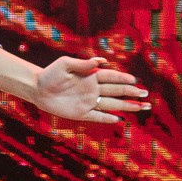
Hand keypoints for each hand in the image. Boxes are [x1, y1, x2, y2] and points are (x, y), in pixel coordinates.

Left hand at [30, 55, 149, 123]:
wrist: (36, 88)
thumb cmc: (50, 74)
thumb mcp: (65, 64)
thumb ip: (82, 64)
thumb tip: (101, 60)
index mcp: (91, 76)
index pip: (111, 77)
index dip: (123, 78)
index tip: (134, 80)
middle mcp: (93, 90)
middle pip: (116, 91)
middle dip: (131, 92)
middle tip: (145, 94)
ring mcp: (88, 102)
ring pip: (112, 104)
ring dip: (127, 106)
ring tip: (142, 107)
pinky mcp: (81, 113)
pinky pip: (98, 116)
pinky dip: (108, 118)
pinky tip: (120, 120)